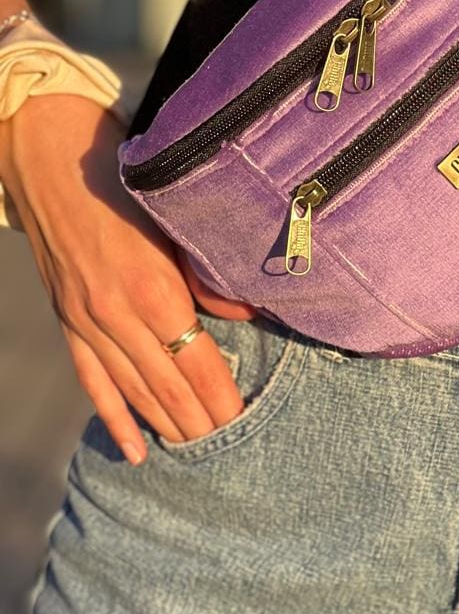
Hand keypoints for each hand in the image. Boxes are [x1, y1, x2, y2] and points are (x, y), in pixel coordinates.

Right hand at [0, 92, 258, 462]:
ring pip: (132, 389)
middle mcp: (118, 315)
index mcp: (154, 289)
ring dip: (165, 424)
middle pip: (167, 385)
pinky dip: (115, 417)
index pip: (197, 361)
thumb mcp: (176, 222)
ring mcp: (87, 322)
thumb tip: (251, 315)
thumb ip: (209, 276)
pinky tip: (135, 449)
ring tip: (195, 450)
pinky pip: (92, 381)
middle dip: (199, 420)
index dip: (220, 396)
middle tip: (230, 448)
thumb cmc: (126, 184)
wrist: (53, 163)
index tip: (243, 422)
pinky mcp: (67, 322)